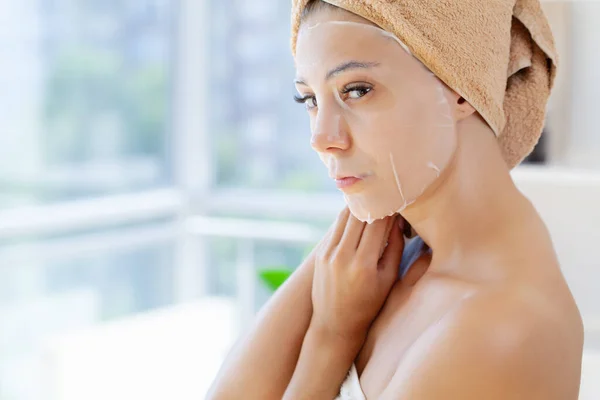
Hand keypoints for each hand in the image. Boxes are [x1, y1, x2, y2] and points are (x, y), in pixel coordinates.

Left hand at [310, 207, 404, 341]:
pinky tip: (359, 214)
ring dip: (360, 206)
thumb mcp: (388, 280)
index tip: (399, 201)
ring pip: (345, 216)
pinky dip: (349, 217)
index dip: (390, 210)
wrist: (335, 323)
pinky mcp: (321, 253)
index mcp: (363, 265)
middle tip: (387, 195)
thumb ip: (394, 248)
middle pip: (359, 215)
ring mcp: (328, 253)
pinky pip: (336, 226)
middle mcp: (342, 256)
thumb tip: (398, 220)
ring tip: (373, 200)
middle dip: (375, 203)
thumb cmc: (368, 304)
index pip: (377, 224)